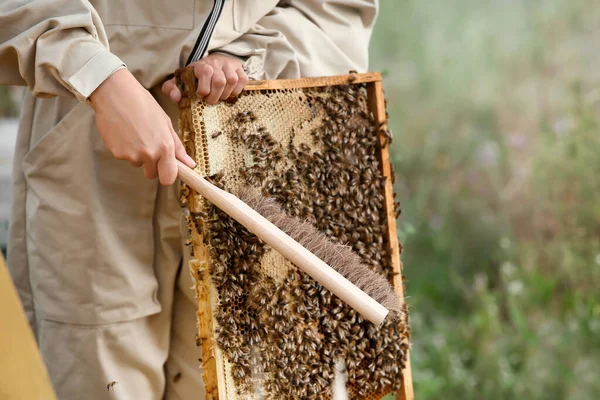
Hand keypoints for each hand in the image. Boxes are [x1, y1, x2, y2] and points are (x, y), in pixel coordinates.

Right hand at [90, 68, 195, 184]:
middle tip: (148, 145)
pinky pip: (124, 157)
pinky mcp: (117, 153)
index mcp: (165, 147)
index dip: (167, 175)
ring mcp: (132, 155)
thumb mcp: (165, 123)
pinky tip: (124, 132)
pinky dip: (125, 149)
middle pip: (152, 174)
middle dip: (152, 165)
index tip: (166, 170)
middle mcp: (149, 154)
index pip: (168, 178)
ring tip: (135, 133)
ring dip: (138, 154)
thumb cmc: (143, 104)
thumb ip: (177, 147)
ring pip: (138, 164)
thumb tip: (190, 164)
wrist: (115, 94)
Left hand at [161, 53, 247, 104]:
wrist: (212, 63)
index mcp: (201, 65)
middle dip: (215, 96)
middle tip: (211, 101)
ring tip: (220, 97)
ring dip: (226, 94)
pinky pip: (243, 80)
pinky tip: (230, 93)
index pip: (205, 73)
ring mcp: (229, 65)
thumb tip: (176, 98)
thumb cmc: (195, 76)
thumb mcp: (181, 81)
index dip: (204, 89)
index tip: (200, 96)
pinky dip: (237, 90)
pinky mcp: (239, 69)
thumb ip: (172, 89)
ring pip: (232, 81)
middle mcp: (216, 62)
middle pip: (219, 81)